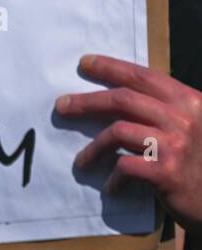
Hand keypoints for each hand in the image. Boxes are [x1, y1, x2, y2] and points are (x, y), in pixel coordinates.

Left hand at [57, 54, 201, 238]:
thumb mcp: (194, 127)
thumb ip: (165, 111)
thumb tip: (116, 98)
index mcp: (189, 102)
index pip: (143, 77)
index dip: (111, 67)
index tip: (84, 63)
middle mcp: (183, 119)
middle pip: (123, 100)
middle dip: (87, 101)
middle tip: (61, 106)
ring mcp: (175, 146)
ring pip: (117, 132)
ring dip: (93, 148)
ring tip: (82, 161)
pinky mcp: (167, 173)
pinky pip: (125, 166)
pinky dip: (112, 177)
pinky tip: (110, 187)